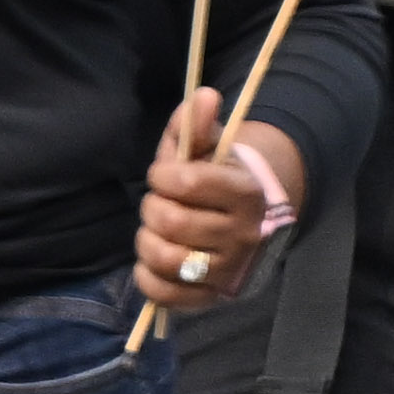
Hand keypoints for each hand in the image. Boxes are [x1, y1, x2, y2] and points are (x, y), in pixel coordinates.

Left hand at [133, 94, 300, 315]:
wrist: (247, 224)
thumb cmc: (216, 179)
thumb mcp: (207, 146)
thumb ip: (197, 122)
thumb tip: (204, 95)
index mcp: (245, 193)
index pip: (187, 182)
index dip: (162, 174)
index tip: (164, 174)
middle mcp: (242, 235)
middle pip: (170, 220)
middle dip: (152, 205)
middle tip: (158, 202)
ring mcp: (228, 270)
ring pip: (166, 258)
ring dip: (146, 240)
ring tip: (154, 230)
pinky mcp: (211, 297)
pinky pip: (166, 295)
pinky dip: (147, 277)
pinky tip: (150, 261)